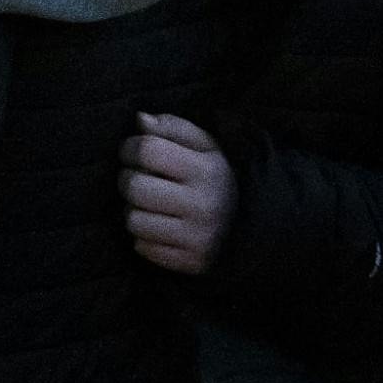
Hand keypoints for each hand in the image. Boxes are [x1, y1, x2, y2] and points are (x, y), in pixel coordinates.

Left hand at [118, 111, 234, 274]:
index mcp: (205, 171)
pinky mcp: (190, 262)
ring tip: (149, 204)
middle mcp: (202, 206)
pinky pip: (143, 248)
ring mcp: (196, 237)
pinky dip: (144, 236)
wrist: (255, 225)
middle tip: (138, 178)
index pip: (148, 151)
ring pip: (133, 220)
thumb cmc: (217, 177)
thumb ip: (173, 128)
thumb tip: (141, 120)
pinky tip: (158, 225)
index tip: (132, 152)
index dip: (130, 148)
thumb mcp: (206, 146)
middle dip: (128, 179)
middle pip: (135, 187)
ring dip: (134, 210)